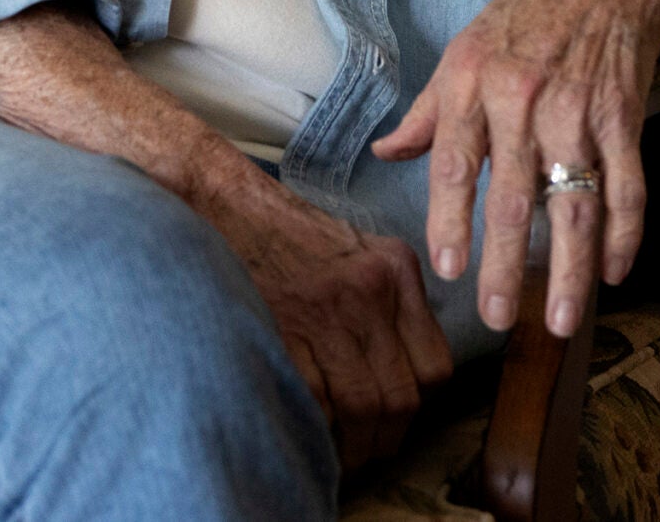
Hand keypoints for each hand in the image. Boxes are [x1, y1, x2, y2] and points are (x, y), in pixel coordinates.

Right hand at [196, 171, 453, 469]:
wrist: (225, 205)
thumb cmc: (288, 238)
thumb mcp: (359, 253)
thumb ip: (388, 305)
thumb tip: (398, 379)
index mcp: (396, 271)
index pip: (434, 365)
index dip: (416, 408)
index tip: (394, 424)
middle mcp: (371, 289)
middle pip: (400, 393)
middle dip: (384, 439)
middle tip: (365, 454)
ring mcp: (328, 309)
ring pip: (363, 405)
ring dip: (352, 445)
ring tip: (335, 454)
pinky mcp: (285, 327)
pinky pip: (316, 400)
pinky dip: (315, 427)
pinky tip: (305, 429)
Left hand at [371, 0, 659, 339]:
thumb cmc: (528, 12)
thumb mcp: (465, 48)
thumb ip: (428, 111)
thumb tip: (387, 153)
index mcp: (471, 81)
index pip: (454, 164)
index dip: (450, 220)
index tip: (449, 269)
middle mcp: (521, 97)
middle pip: (512, 197)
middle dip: (504, 265)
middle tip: (497, 317)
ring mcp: (578, 109)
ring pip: (573, 205)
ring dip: (568, 269)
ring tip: (559, 319)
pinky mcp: (625, 116)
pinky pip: (626, 188)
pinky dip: (623, 236)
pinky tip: (613, 272)